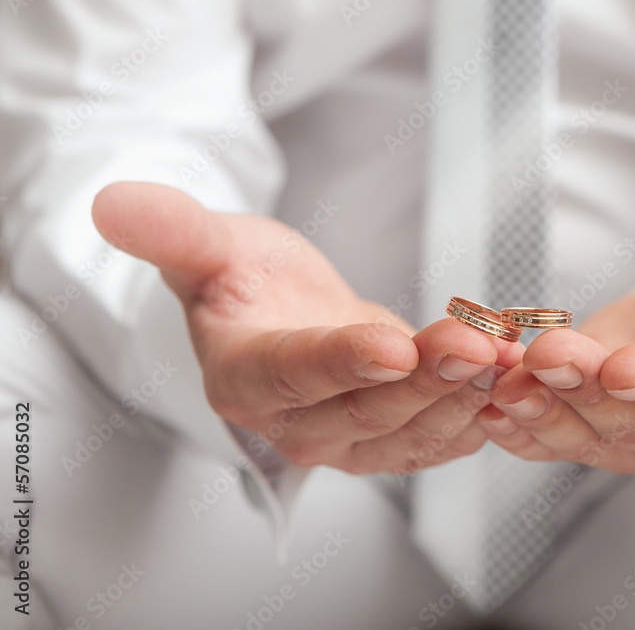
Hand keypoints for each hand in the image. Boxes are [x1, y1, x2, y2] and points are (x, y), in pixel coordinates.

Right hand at [92, 182, 521, 474]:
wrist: (279, 317)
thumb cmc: (243, 282)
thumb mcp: (208, 246)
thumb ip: (171, 231)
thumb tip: (110, 202)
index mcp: (244, 377)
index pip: (293, 375)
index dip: (341, 363)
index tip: (390, 344)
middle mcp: (296, 423)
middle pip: (365, 411)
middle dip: (424, 381)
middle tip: (474, 346)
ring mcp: (348, 439)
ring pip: (410, 433)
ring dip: (462, 400)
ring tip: (507, 361)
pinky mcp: (392, 438)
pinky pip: (436, 441)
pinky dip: (477, 417)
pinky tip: (514, 388)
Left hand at [478, 229, 634, 477]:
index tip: (628, 367)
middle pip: (631, 420)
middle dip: (585, 390)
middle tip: (546, 355)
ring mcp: (632, 435)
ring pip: (579, 431)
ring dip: (537, 406)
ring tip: (500, 376)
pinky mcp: (586, 424)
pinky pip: (548, 431)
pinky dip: (515, 415)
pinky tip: (484, 394)